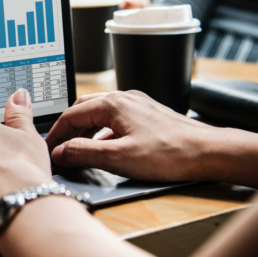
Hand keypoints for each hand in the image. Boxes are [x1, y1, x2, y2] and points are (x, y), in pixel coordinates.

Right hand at [46, 91, 215, 181]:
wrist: (209, 152)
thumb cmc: (170, 154)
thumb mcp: (118, 158)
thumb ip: (83, 153)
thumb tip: (60, 152)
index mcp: (112, 104)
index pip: (70, 115)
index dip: (56, 134)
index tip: (48, 150)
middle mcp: (123, 98)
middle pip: (83, 109)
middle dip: (68, 129)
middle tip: (59, 148)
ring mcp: (137, 104)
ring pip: (99, 112)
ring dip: (84, 129)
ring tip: (78, 148)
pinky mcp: (147, 113)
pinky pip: (115, 117)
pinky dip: (102, 131)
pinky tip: (105, 146)